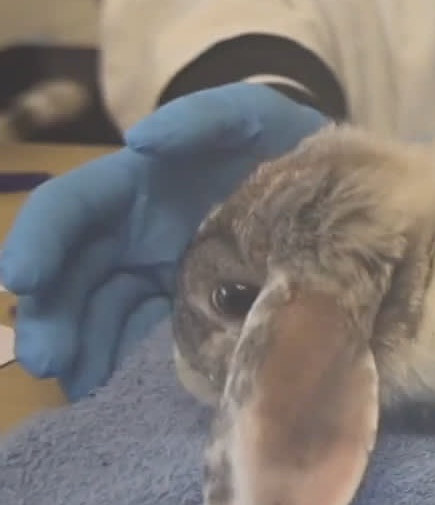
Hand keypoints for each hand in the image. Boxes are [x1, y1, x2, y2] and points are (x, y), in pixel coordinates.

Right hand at [0, 83, 327, 398]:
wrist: (333, 186)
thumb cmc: (283, 142)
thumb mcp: (253, 115)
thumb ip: (203, 116)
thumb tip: (140, 142)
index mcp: (135, 183)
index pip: (68, 208)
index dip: (38, 239)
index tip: (23, 278)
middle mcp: (133, 231)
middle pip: (71, 273)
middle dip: (51, 315)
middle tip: (49, 359)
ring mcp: (155, 273)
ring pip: (97, 312)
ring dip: (78, 348)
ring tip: (74, 386)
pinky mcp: (183, 307)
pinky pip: (137, 336)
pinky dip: (115, 360)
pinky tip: (100, 389)